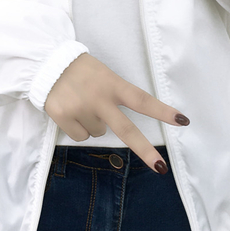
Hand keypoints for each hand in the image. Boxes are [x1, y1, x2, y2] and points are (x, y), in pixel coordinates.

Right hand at [44, 53, 189, 173]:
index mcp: (112, 84)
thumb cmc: (81, 70)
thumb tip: (118, 129)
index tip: (182, 121)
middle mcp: (99, 98)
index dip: (162, 111)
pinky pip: (80, 137)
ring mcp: (81, 109)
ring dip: (93, 123)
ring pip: (98, 133)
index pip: (142, 100)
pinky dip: (77, 128)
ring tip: (81, 103)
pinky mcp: (62, 116)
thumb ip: (113, 95)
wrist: (47, 63)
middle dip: (145, 150)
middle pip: (126, 130)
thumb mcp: (103, 74)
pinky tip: (70, 110)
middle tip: (160, 167)